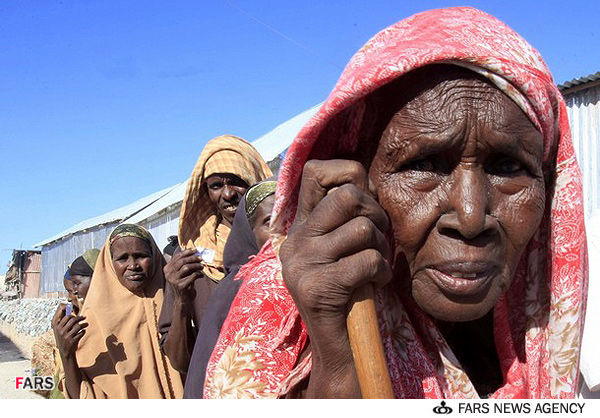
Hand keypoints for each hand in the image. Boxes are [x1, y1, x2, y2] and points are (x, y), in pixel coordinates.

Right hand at [52, 304, 86, 356]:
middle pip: (72, 319)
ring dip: (84, 324)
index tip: (74, 306)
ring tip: (86, 324)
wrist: (65, 353)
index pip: (64, 315)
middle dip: (80, 317)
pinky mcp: (71, 341)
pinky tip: (83, 331)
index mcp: (56, 326)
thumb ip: (62, 319)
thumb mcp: (59, 329)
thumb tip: (66, 306)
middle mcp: (60, 330)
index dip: (70, 310)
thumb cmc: (64, 338)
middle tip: (84, 317)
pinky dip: (83, 331)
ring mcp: (65, 336)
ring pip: (78, 326)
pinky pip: (81, 332)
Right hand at [163, 248, 202, 303]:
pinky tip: (201, 275)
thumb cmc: (184, 283)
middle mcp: (168, 274)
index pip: (177, 257)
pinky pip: (192, 276)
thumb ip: (185, 263)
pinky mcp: (180, 286)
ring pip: (187, 267)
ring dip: (196, 266)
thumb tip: (195, 253)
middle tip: (201, 258)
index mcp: (167, 269)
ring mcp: (174, 280)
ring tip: (202, 267)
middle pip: (182, 261)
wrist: (184, 299)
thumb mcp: (182, 272)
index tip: (195, 250)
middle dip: (193, 258)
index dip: (186, 252)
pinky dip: (199, 274)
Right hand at [279, 159, 391, 396]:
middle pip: (347, 195)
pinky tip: (375, 283)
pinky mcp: (317, 288)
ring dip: (382, 248)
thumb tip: (367, 184)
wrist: (336, 347)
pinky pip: (367, 260)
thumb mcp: (341, 251)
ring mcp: (302, 264)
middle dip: (376, 213)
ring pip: (364, 229)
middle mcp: (295, 242)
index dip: (348, 174)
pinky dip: (382, 272)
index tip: (364, 201)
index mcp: (299, 228)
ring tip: (375, 266)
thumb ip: (345, 218)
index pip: (315, 172)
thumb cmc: (348, 294)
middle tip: (378, 238)